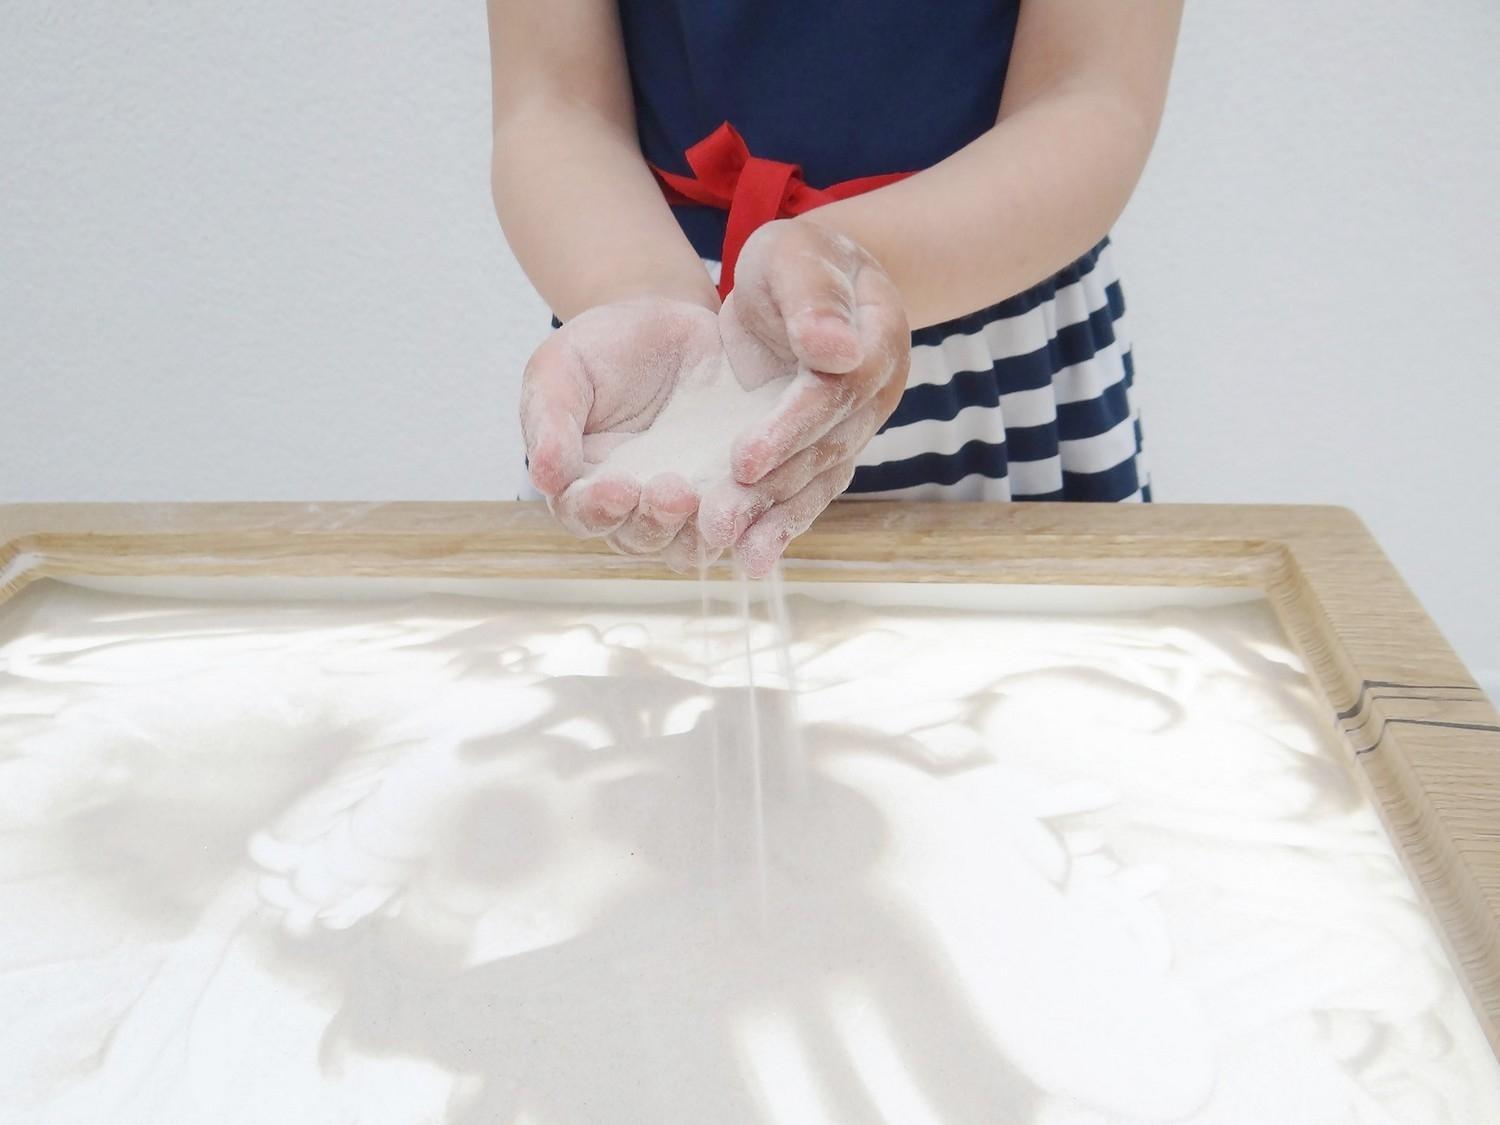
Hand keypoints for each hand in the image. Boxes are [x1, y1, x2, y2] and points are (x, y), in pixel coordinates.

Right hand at [521, 297, 725, 563]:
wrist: (669, 321)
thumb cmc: (603, 346)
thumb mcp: (562, 369)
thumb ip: (550, 420)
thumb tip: (544, 478)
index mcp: (581, 484)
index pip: (583, 515)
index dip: (599, 510)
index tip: (619, 488)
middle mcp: (632, 507)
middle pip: (639, 537)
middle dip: (656, 520)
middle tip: (675, 492)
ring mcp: (683, 505)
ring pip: (689, 542)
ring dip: (700, 529)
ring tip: (711, 495)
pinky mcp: (727, 491)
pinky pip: (739, 519)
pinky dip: (747, 516)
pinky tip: (755, 494)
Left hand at [702, 219, 910, 575]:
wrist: (811, 281)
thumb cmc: (800, 259)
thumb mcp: (797, 257)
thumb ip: (812, 299)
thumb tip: (833, 351)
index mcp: (878, 339)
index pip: (836, 392)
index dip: (791, 427)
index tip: (742, 458)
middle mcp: (878, 392)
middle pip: (827, 447)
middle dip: (773, 487)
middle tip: (718, 519)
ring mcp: (858, 425)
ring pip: (820, 479)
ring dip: (775, 518)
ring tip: (732, 552)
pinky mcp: (831, 448)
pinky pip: (811, 491)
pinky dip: (782, 525)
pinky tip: (752, 558)